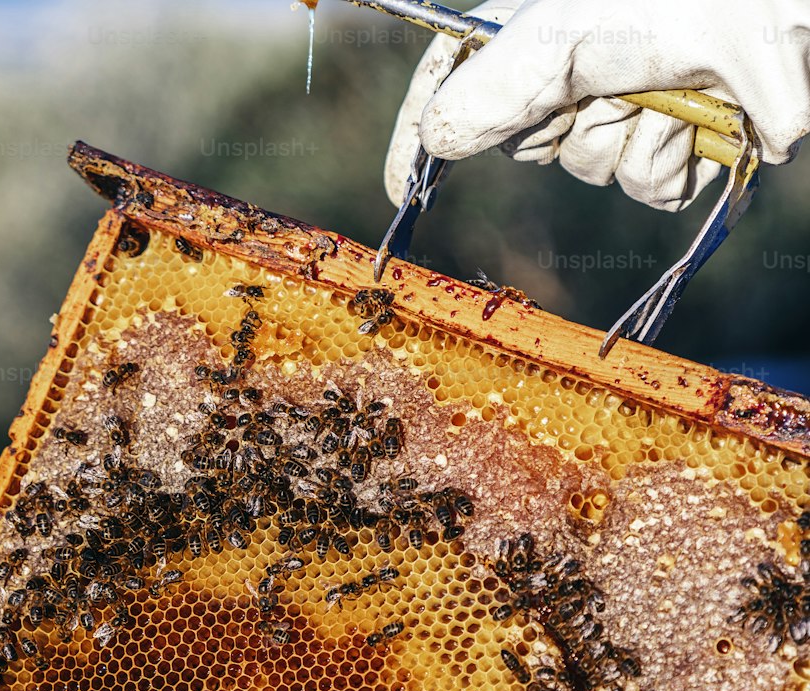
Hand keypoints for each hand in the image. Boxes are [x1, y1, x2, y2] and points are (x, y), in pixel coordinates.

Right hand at [385, 0, 809, 212]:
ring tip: (660, 94)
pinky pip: (648, 191)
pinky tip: (691, 123)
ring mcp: (633, 109)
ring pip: (590, 171)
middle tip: (595, 87)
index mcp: (543, 25)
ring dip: (622, 143)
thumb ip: (493, 90)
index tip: (399, 187)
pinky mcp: (681, 147)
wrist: (777, 16)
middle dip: (557, 128)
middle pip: (525, 142)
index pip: (460, 82)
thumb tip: (435, 140)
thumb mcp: (563, 34)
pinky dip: (667, 165)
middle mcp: (583, 69)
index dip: (423, 135)